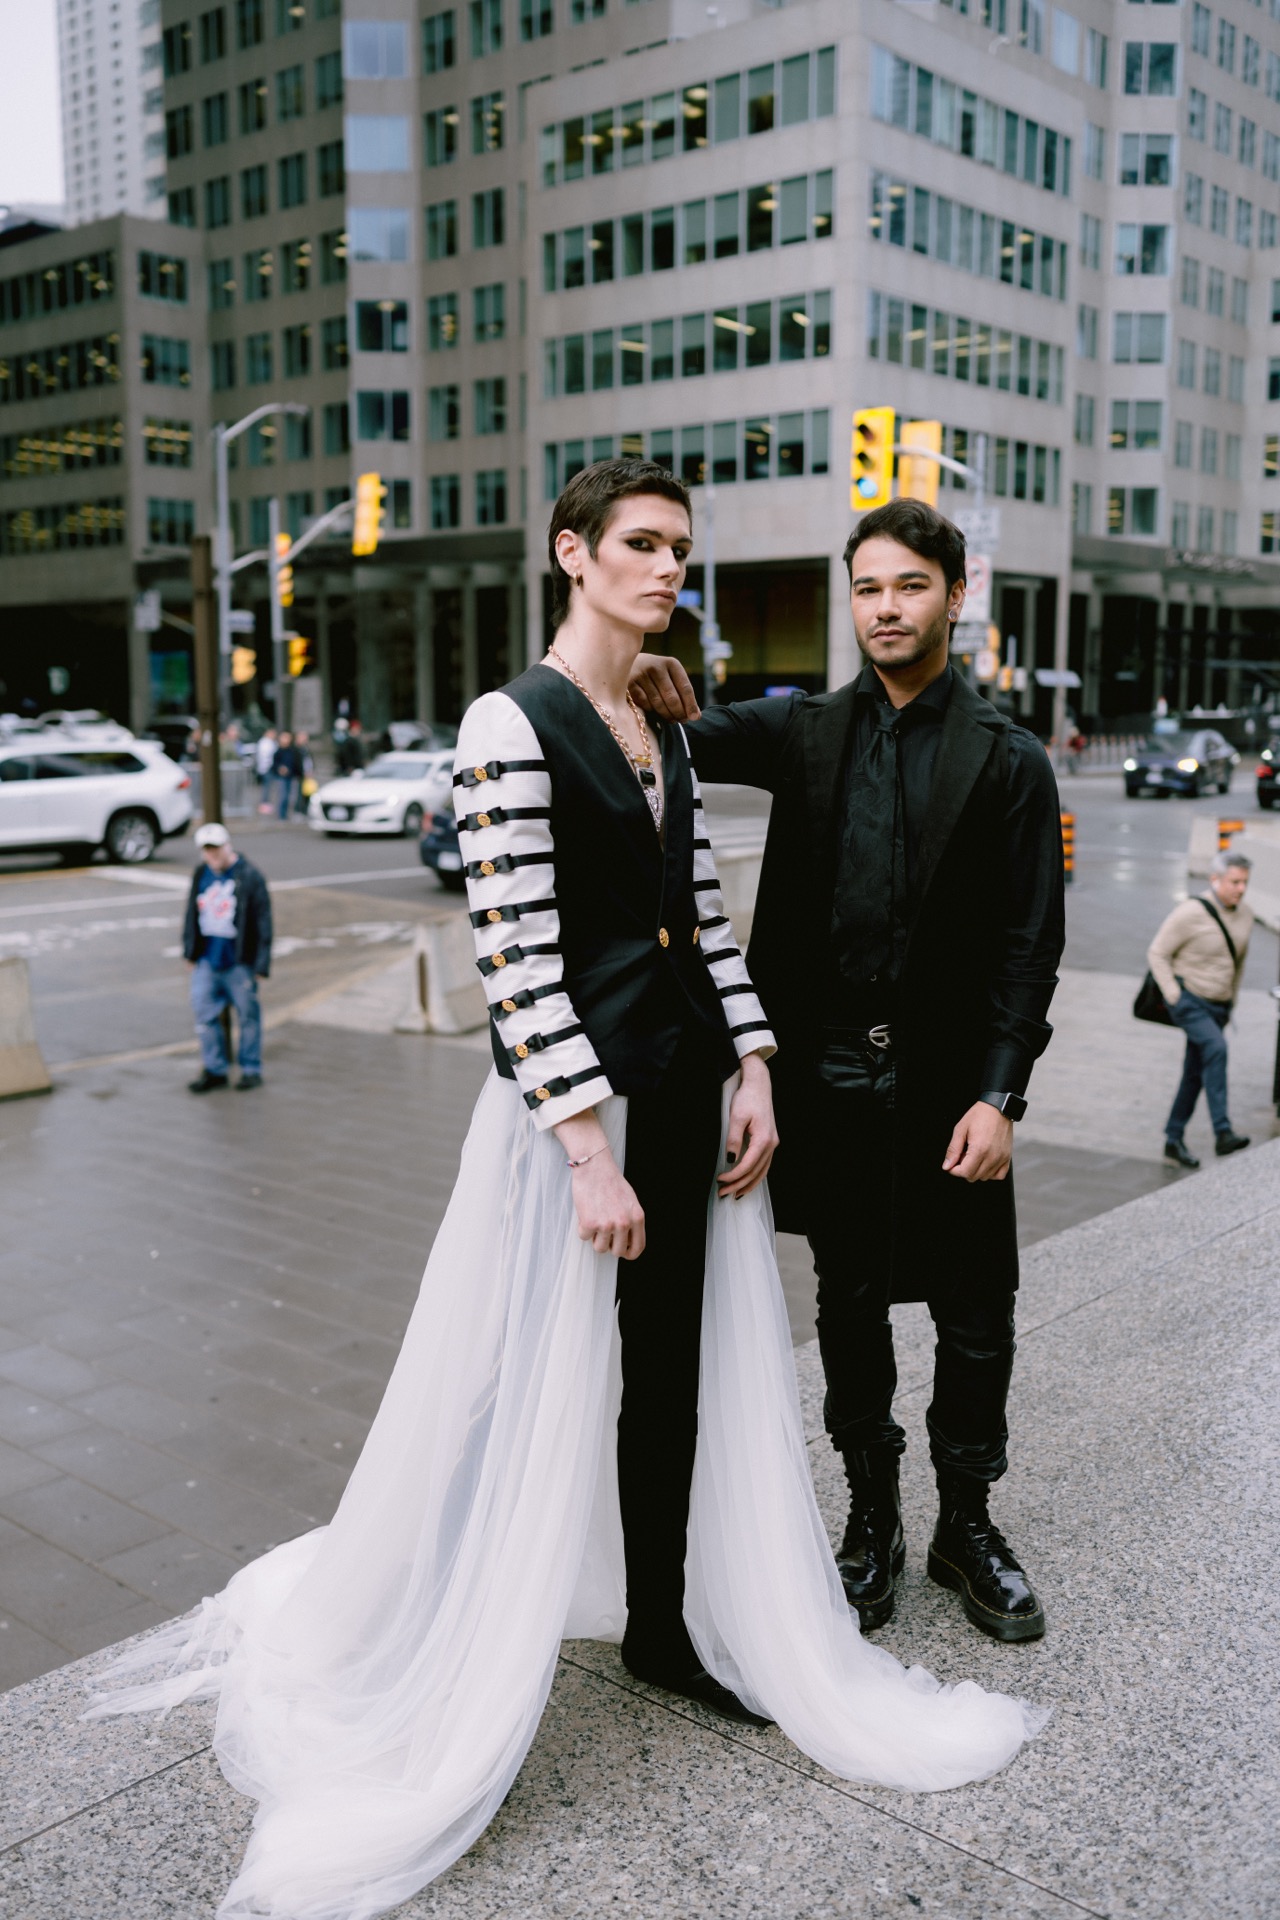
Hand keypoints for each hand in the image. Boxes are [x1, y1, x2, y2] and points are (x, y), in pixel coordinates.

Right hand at [570, 1151, 645, 1259]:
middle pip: (618, 1252)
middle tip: (604, 1233)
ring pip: (600, 1247)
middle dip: (610, 1246)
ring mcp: (607, 1225)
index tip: (622, 1252)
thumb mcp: (630, 1201)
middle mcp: (624, 1223)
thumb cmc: (610, 1181)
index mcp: (637, 1218)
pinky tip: (586, 1212)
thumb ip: (631, 1220)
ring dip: (595, 1237)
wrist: (594, 1166)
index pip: (638, 1247)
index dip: (629, 1253)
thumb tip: (627, 1240)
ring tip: (595, 1219)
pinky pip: (584, 1236)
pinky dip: (583, 1227)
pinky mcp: (590, 1223)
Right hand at [629, 653, 700, 722]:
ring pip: (658, 702)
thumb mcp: (671, 677)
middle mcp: (656, 666)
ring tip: (672, 720)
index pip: (685, 687)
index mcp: (671, 664)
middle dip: (679, 712)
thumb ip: (683, 693)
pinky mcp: (629, 683)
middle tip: (682, 721)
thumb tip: (696, 716)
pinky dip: (651, 711)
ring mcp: (641, 674)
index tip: (694, 718)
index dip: (690, 705)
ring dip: (666, 715)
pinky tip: (655, 713)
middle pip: (671, 697)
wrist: (630, 663)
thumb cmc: (656, 675)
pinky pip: (644, 704)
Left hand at [718, 1053, 778, 1198]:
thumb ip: (733, 1139)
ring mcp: (772, 1143)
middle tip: (723, 1193)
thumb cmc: (747, 1098)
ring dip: (748, 1184)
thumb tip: (730, 1159)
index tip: (720, 1180)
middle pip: (756, 1172)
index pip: (747, 1166)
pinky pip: (764, 1165)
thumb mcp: (736, 1117)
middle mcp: (771, 1144)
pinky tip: (747, 1181)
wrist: (759, 1084)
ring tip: (735, 1194)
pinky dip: (755, 1176)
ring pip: (762, 1171)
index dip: (733, 1176)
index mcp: (763, 1139)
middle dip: (739, 1185)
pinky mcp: (770, 1141)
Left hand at [942, 1102, 1013, 1181]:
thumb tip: (947, 1165)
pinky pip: (999, 1175)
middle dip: (964, 1169)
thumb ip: (953, 1149)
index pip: (964, 1173)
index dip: (954, 1170)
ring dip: (976, 1170)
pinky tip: (985, 1162)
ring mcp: (1001, 1158)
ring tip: (974, 1156)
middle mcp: (992, 1156)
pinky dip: (990, 1173)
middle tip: (962, 1156)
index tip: (952, 1163)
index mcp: (979, 1150)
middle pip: (973, 1177)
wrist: (998, 1107)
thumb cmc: (979, 1115)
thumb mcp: (960, 1129)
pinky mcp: (1007, 1157)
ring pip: (985, 1177)